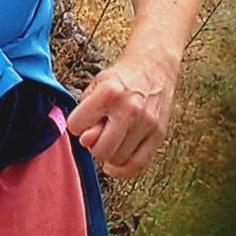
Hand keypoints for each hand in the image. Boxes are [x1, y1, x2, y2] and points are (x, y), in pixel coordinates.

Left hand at [64, 50, 178, 171]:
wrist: (154, 66)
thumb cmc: (121, 78)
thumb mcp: (95, 86)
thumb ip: (85, 113)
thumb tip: (87, 141)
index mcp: (109, 93)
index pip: (76, 126)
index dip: (77, 124)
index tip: (84, 119)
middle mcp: (130, 109)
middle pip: (100, 150)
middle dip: (93, 145)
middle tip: (98, 134)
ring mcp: (147, 123)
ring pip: (117, 159)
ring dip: (109, 155)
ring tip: (111, 139)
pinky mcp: (159, 133)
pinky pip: (138, 164)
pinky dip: (123, 169)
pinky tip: (114, 164)